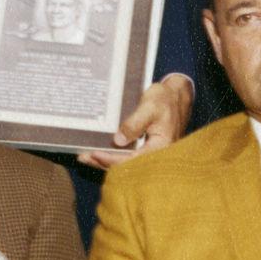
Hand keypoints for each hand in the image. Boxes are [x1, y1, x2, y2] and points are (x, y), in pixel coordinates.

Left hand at [77, 74, 193, 169]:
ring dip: (105, 159)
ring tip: (85, 156)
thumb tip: (118, 140)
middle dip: (103, 162)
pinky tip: (97, 150)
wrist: (177, 95)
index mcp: (160, 147)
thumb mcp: (150, 107)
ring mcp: (148, 150)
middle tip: (83, 157)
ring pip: (124, 160)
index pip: (132, 159)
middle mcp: (154, 153)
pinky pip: (126, 153)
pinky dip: (111, 153)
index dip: (112, 159)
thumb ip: (135, 124)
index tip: (95, 153)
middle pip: (126, 164)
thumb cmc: (165, 99)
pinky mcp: (143, 146)